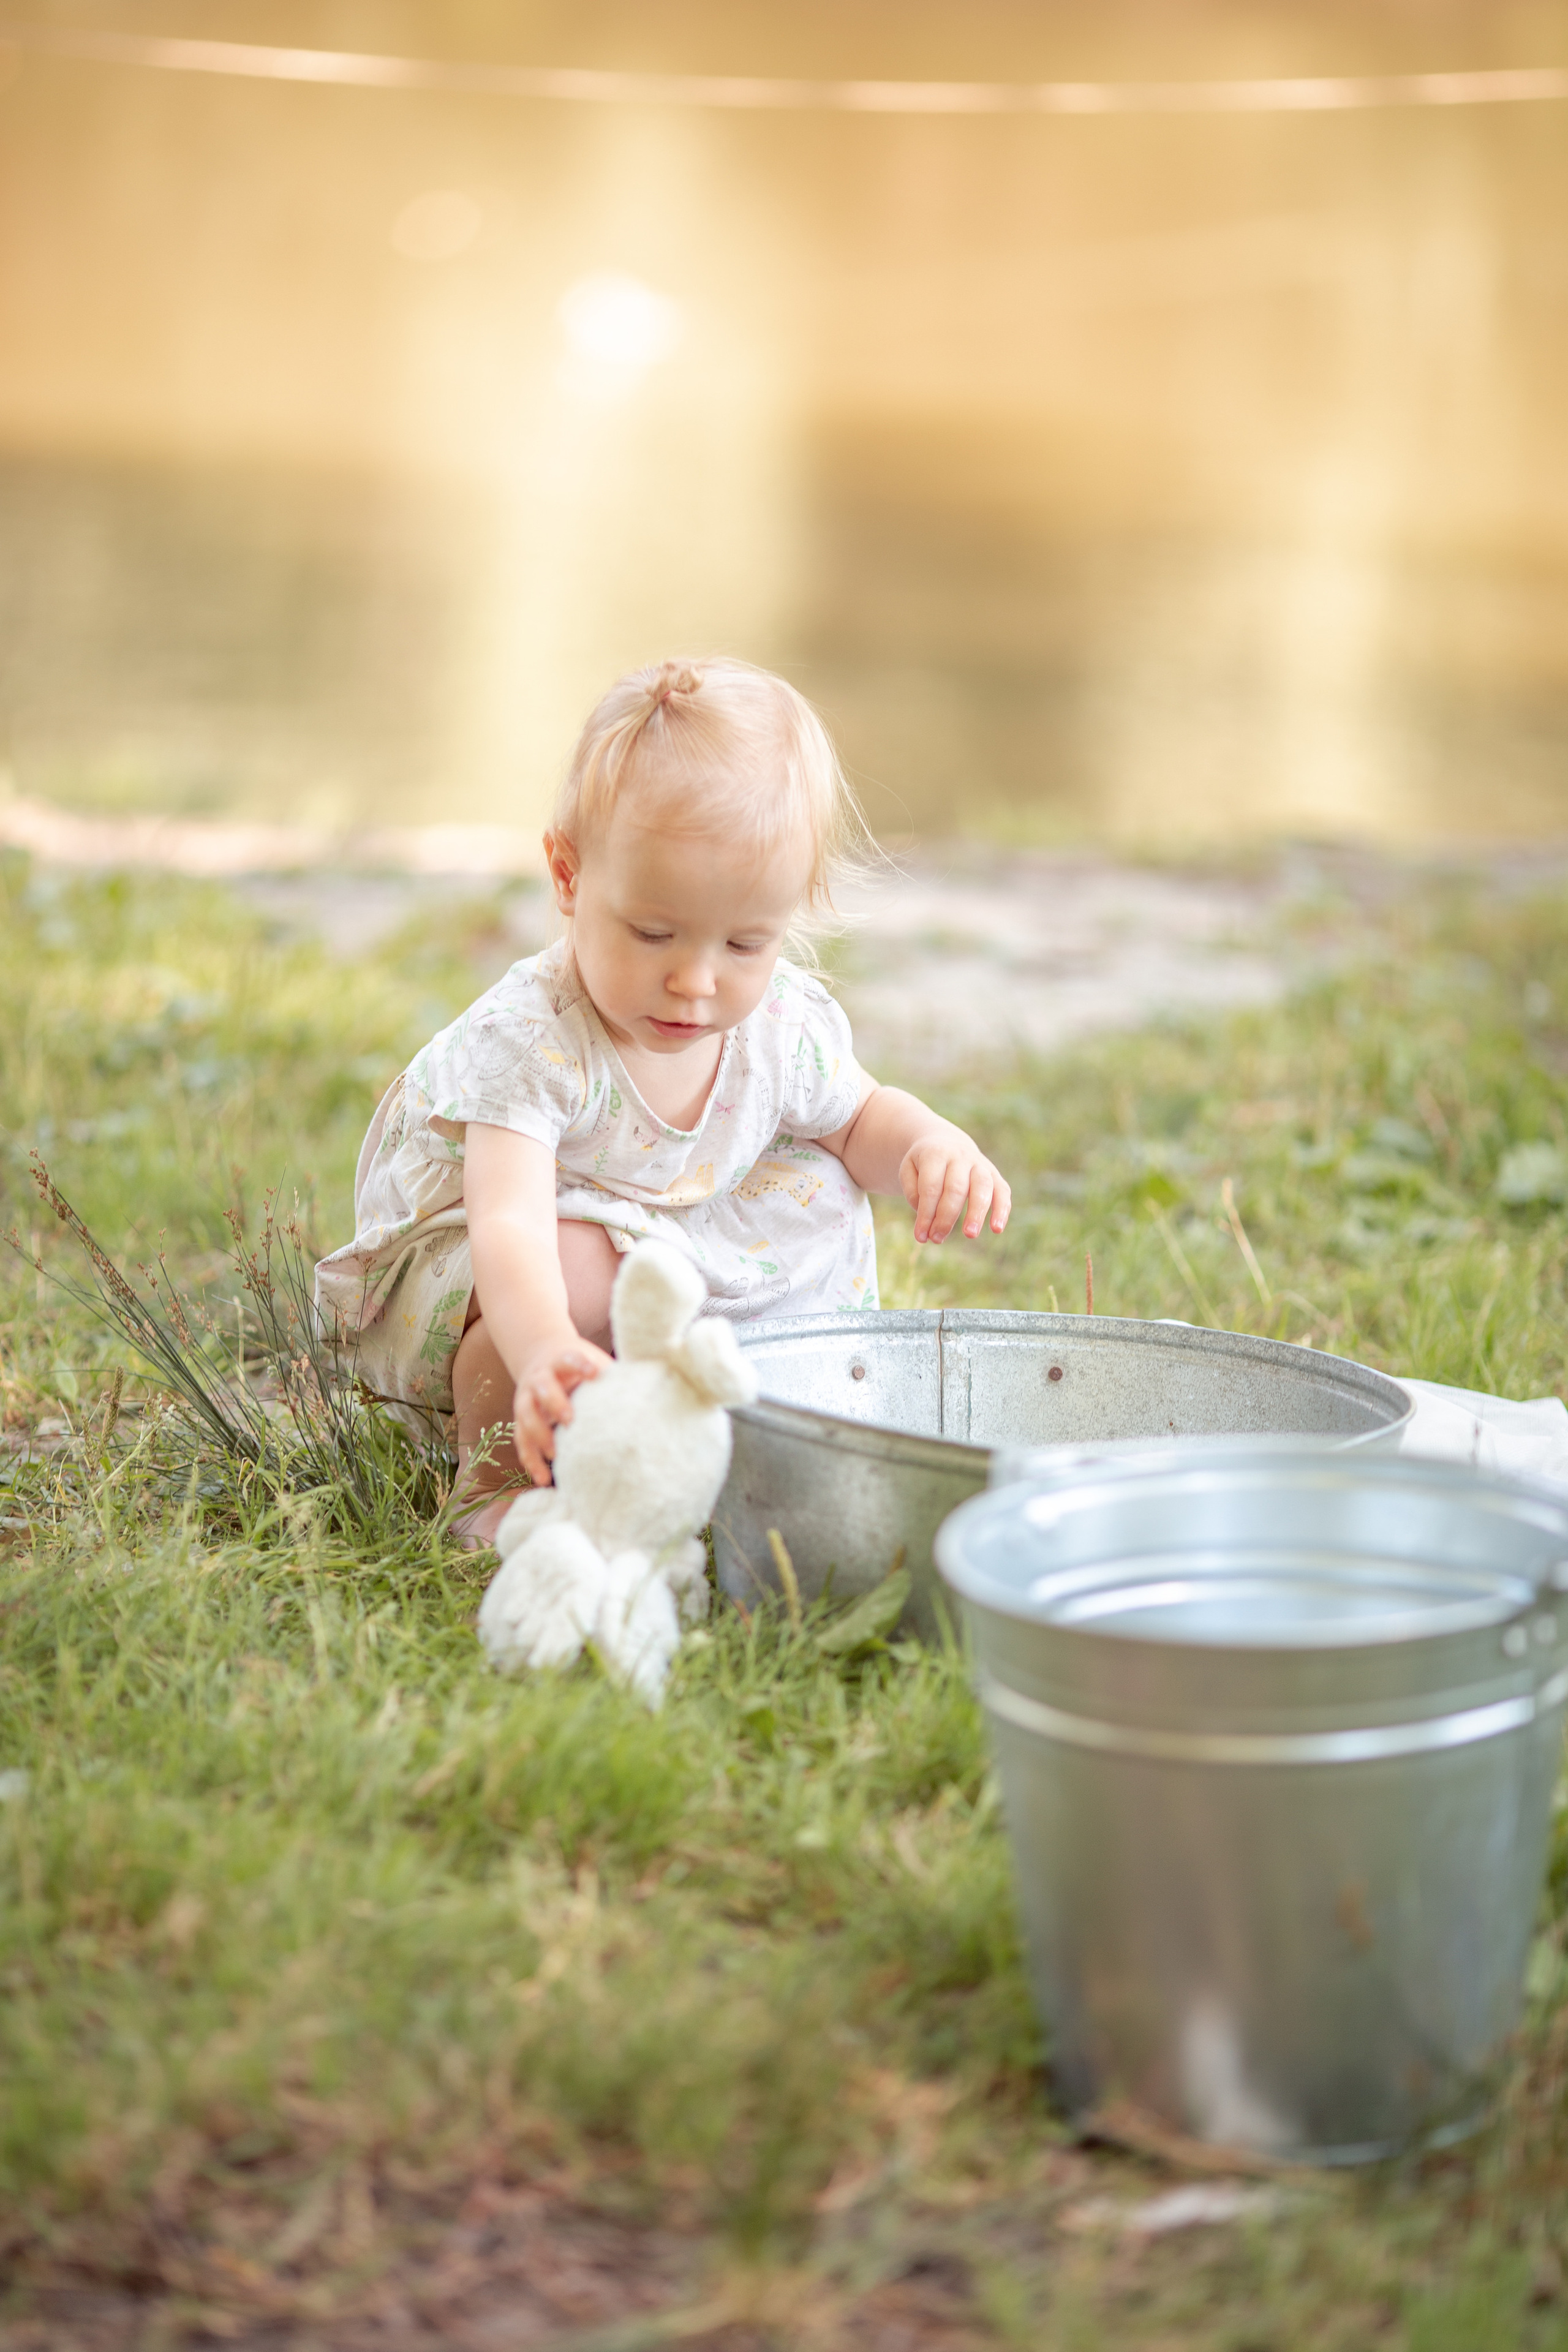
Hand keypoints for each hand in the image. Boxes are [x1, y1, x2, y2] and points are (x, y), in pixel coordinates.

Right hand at [512, 1335, 612, 1484]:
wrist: (542, 1356)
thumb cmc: (579, 1364)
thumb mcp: (593, 1362)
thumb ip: (613, 1374)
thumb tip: (655, 1384)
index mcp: (560, 1361)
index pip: (568, 1359)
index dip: (579, 1365)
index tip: (594, 1374)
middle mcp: (539, 1378)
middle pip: (542, 1388)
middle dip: (555, 1403)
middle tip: (570, 1420)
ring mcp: (526, 1399)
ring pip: (526, 1417)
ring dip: (539, 1436)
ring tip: (556, 1455)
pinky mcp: (521, 1420)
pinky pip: (521, 1442)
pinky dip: (531, 1460)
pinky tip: (543, 1478)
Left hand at [900, 1129, 1011, 1244]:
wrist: (945, 1142)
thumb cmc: (924, 1163)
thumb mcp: (908, 1170)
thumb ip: (913, 1194)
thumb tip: (927, 1222)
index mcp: (936, 1154)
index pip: (931, 1187)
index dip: (926, 1214)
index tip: (920, 1235)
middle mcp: (960, 1156)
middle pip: (956, 1189)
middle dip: (946, 1217)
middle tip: (937, 1239)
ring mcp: (980, 1164)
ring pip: (982, 1187)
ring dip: (977, 1212)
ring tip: (970, 1235)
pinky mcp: (994, 1174)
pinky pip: (1002, 1190)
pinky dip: (1002, 1210)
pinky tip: (996, 1229)